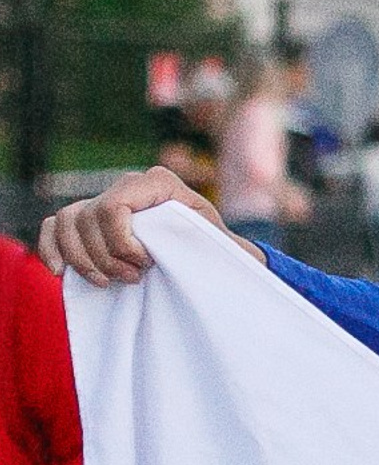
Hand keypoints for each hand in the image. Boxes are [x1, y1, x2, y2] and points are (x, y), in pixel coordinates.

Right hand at [39, 169, 249, 286]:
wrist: (203, 250)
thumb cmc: (215, 246)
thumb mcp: (221, 242)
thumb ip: (220, 241)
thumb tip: (240, 253)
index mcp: (159, 182)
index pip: (116, 206)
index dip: (122, 241)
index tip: (145, 265)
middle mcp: (127, 185)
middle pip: (90, 218)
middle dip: (106, 257)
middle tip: (133, 280)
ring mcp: (102, 200)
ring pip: (68, 222)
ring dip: (82, 259)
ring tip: (108, 282)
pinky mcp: (86, 219)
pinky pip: (54, 226)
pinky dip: (51, 248)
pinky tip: (60, 273)